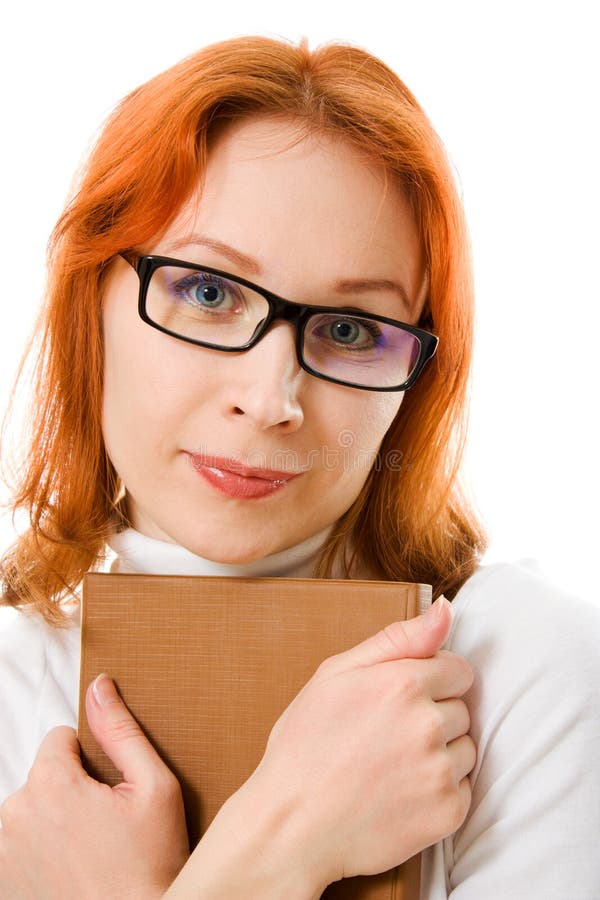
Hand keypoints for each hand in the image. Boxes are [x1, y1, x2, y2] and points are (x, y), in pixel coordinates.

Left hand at [0, 675, 188, 899]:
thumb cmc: (151, 862)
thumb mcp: (154, 787)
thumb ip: (121, 731)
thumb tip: (99, 686)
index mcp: (50, 784)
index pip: (61, 738)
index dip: (93, 759)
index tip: (111, 792)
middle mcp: (15, 814)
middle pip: (44, 774)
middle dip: (72, 789)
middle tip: (106, 824)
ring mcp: (3, 851)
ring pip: (33, 807)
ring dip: (55, 818)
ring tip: (90, 848)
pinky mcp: (4, 879)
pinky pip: (21, 841)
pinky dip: (42, 848)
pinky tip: (71, 867)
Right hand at [247, 596, 474, 888]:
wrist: (291, 827)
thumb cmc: (305, 745)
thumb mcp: (336, 674)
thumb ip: (398, 638)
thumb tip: (446, 609)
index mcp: (403, 683)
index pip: (458, 668)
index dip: (431, 681)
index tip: (402, 699)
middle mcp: (428, 724)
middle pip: (461, 708)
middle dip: (434, 716)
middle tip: (387, 736)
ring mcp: (439, 771)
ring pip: (466, 748)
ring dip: (441, 753)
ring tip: (393, 765)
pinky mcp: (447, 812)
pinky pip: (465, 788)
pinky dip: (440, 791)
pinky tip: (402, 793)